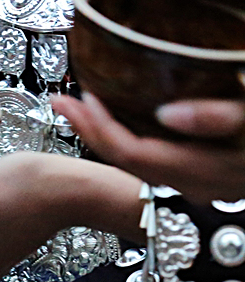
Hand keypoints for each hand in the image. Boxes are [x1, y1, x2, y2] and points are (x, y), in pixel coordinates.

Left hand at [54, 92, 244, 204]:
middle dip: (89, 130)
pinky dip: (126, 137)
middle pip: (128, 161)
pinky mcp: (204, 174)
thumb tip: (167, 114)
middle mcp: (199, 185)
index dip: (101, 128)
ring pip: (138, 164)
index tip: (80, 96)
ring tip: (77, 106)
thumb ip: (220, 116)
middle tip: (60, 99)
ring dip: (103, 133)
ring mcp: (201, 183)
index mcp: (207, 170)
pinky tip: (116, 119)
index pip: (135, 154)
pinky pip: (153, 159)